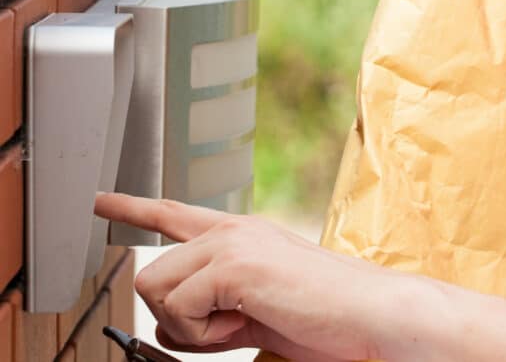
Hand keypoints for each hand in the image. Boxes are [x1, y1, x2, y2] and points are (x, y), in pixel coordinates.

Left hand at [94, 193, 422, 360]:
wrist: (373, 316)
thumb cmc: (327, 318)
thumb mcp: (259, 309)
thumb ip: (217, 304)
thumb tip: (171, 322)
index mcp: (244, 235)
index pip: (176, 213)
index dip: (133, 208)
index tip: (100, 200)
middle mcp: (234, 229)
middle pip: (151, 273)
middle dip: (176, 320)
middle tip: (228, 330)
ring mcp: (233, 242)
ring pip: (157, 290)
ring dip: (191, 328)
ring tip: (242, 325)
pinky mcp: (234, 265)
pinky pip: (180, 309)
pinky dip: (206, 336)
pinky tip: (247, 324)